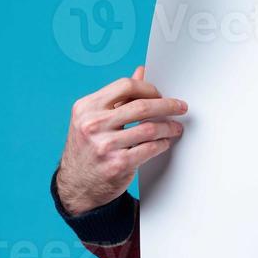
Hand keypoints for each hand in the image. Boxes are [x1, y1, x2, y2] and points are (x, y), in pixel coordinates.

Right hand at [56, 65, 187, 214]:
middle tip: (180, 107)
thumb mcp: (94, 118)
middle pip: (142, 106)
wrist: (76, 185)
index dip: (149, 88)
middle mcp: (92, 125)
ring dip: (169, 127)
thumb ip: (117, 96)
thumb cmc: (87, 148)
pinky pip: (149, 149)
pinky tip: (164, 142)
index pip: (125, 86)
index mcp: (86, 107)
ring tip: (175, 127)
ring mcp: (104, 145)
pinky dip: (162, 144)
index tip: (160, 95)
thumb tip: (141, 71)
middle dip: (168, 106)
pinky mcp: (117, 164)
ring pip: (150, 129)